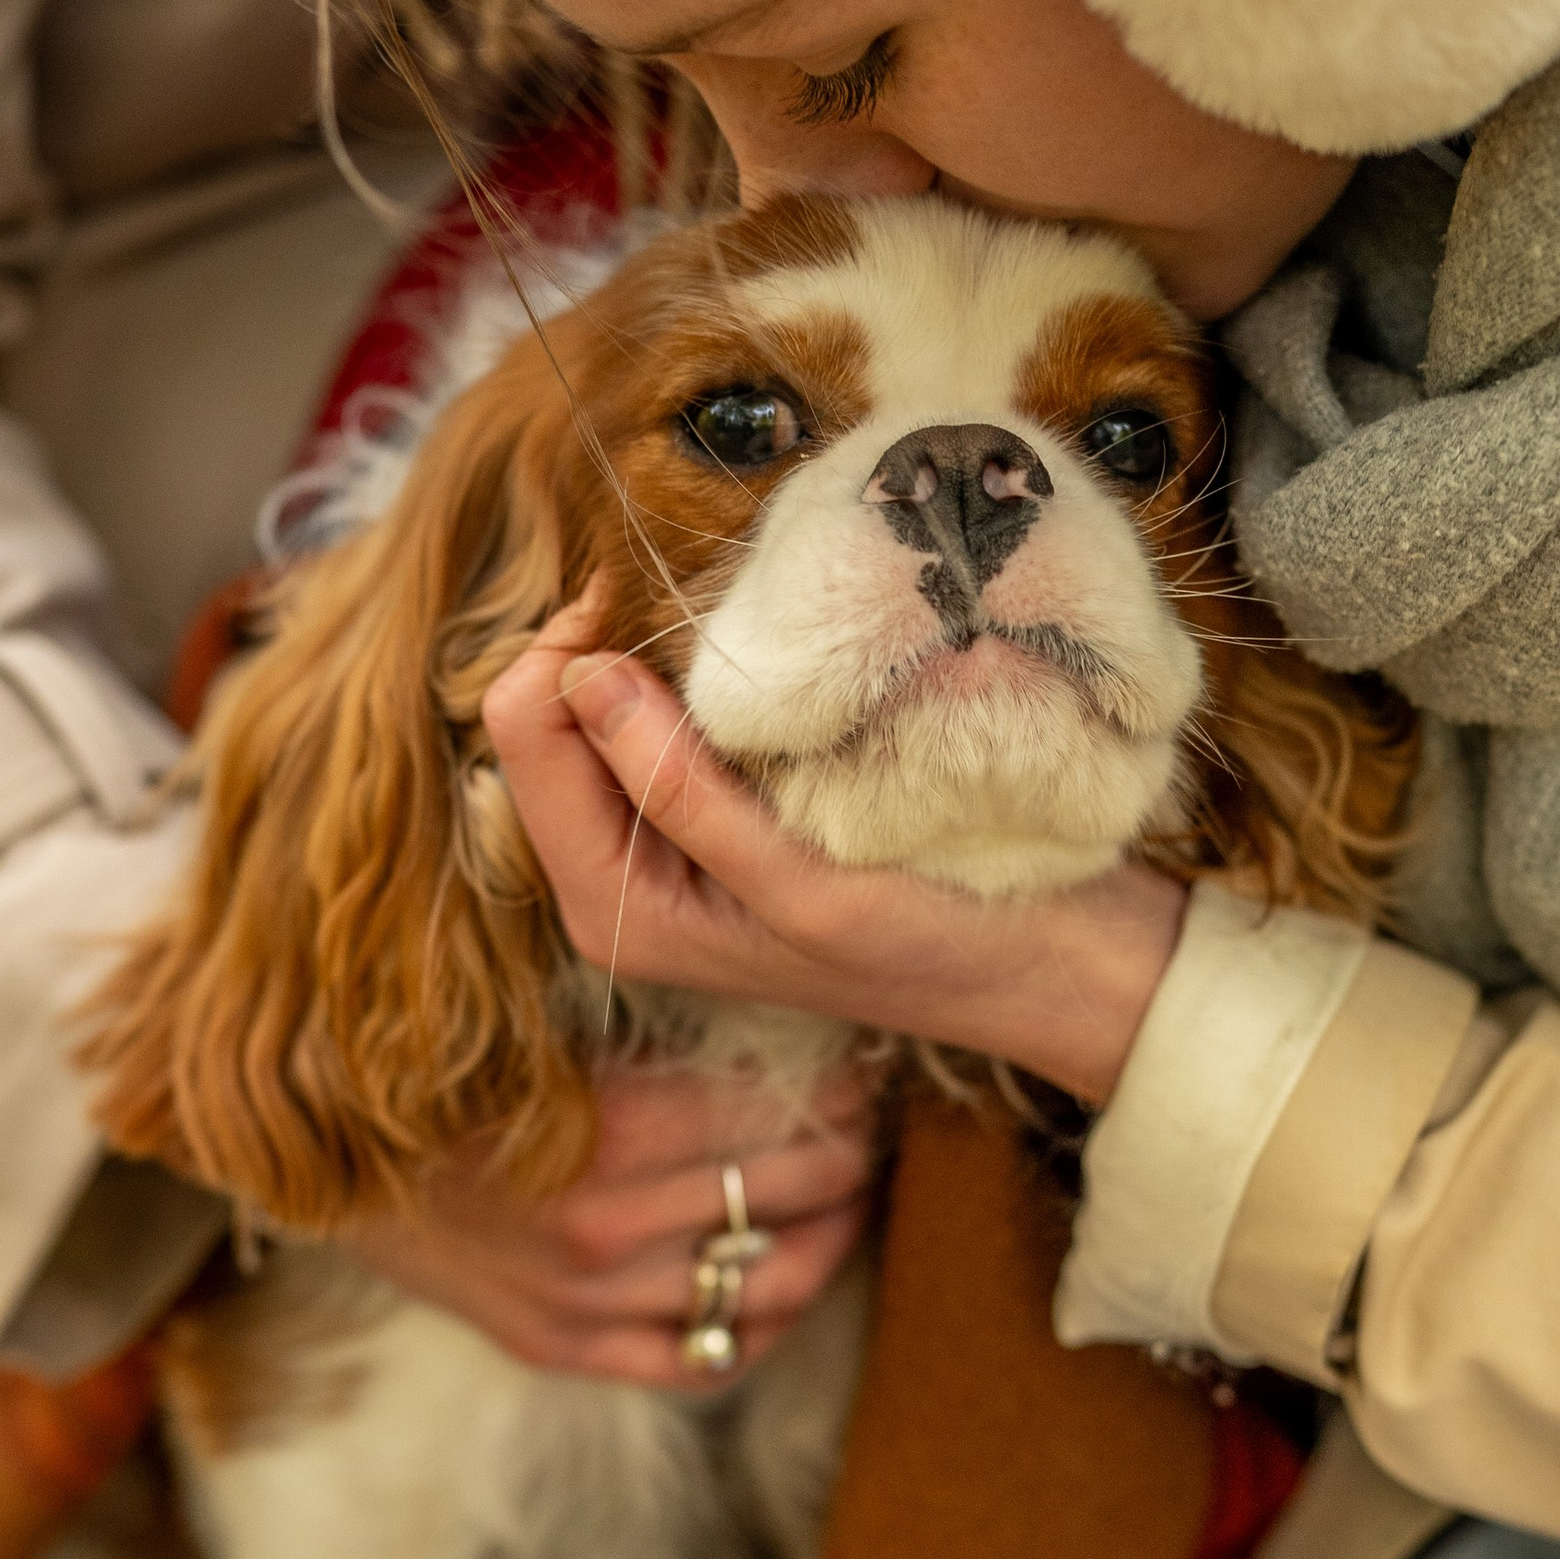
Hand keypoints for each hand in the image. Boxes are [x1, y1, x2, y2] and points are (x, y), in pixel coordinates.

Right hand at [344, 1058, 878, 1385]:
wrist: (301, 1142)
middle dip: (848, 1146)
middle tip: (868, 1112)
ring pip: (768, 1284)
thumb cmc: (427, 1057)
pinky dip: (757, 1322)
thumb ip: (646, 1007)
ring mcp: (587, 1305)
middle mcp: (605, 1233)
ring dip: (830, 1234)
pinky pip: (702, 1360)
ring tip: (848, 1193)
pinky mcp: (562, 1348)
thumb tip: (766, 971)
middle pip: (790, 1191)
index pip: (780, 1113)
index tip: (858, 1056)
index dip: (839, 1084)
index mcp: (607, 1134)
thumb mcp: (530, 1012)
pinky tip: (780, 1276)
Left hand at [481, 617, 1186, 1107]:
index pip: (524, 739)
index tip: (647, 593)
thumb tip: (581, 677)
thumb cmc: (928, 937)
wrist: (1035, 965)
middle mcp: (614, 881)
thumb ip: (677, 792)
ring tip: (726, 631)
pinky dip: (687, 681)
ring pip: (595, 713)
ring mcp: (659, 849)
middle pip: (543, 721)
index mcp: (612, 907)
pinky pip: (656, 723)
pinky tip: (753, 669)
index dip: (568, 650)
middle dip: (598, 650)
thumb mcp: (798, 881)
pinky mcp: (710, 819)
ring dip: (644, 660)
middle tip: (690, 596)